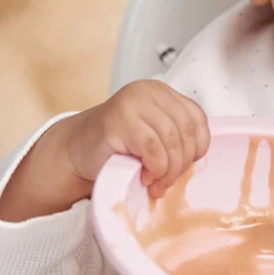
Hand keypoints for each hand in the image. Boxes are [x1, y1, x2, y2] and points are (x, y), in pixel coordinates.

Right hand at [62, 80, 210, 196]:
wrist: (76, 151)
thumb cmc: (116, 147)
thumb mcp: (153, 134)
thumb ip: (175, 136)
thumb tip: (198, 158)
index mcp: (161, 93)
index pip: (197, 118)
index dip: (197, 147)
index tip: (185, 166)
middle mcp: (149, 91)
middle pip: (187, 130)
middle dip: (182, 163)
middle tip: (167, 181)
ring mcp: (133, 103)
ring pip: (172, 140)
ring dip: (169, 170)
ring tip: (156, 183)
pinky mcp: (120, 120)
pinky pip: (153, 148)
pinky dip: (155, 168)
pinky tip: (144, 176)